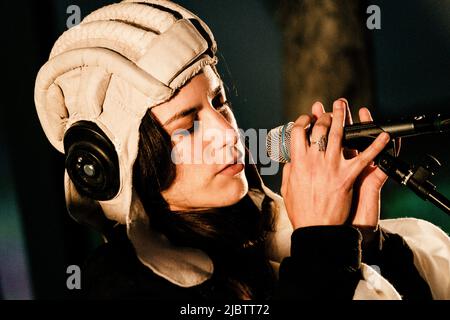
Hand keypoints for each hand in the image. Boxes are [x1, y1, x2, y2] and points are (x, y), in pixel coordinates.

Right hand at [280, 100, 390, 228]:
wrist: (316, 229)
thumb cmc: (301, 211)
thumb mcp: (288, 188)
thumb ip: (289, 171)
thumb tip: (291, 159)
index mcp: (298, 162)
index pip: (297, 133)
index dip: (302, 121)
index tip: (306, 119)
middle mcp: (314, 161)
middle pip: (319, 129)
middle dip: (323, 116)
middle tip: (327, 111)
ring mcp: (332, 167)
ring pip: (338, 135)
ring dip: (343, 118)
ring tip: (344, 107)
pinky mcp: (347, 177)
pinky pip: (365, 158)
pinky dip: (377, 146)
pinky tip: (384, 135)